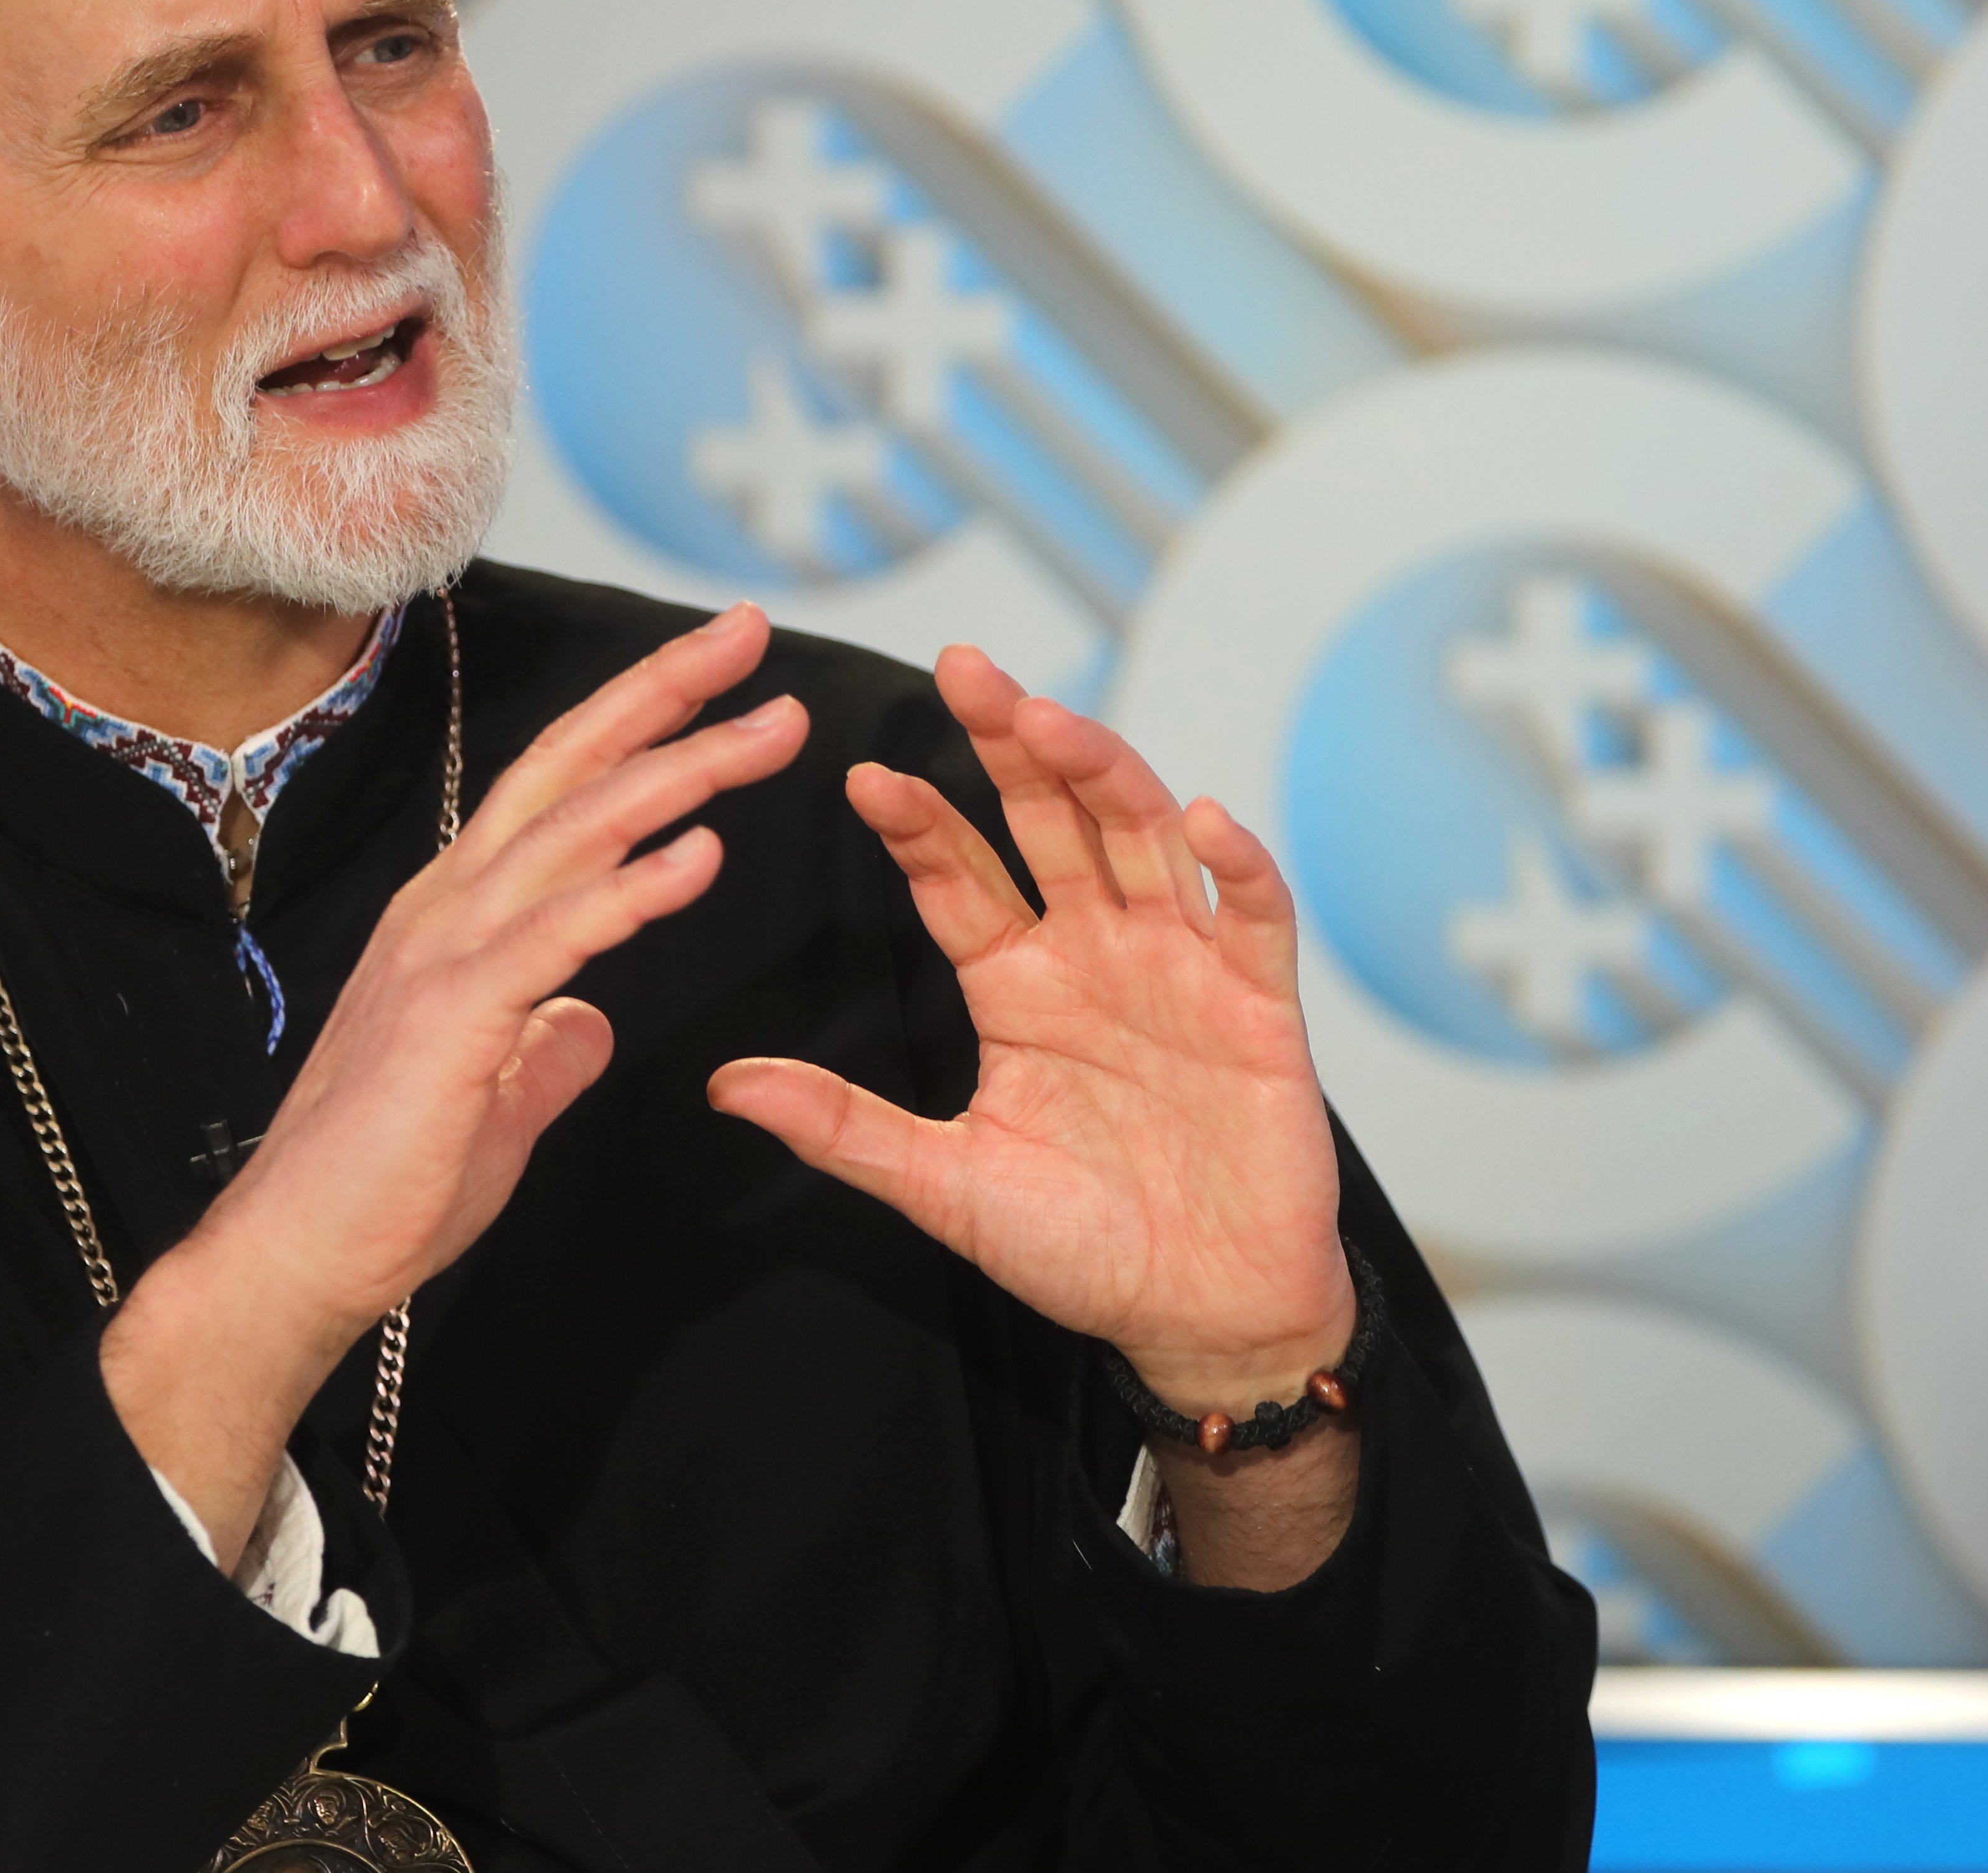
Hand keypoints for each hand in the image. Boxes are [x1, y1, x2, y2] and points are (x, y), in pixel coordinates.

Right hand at [105, 604, 802, 1548]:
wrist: (301, 1255)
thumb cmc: (392, 1182)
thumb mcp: (500, 1096)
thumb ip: (546, 1043)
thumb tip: (590, 1022)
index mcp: (460, 915)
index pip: (560, 786)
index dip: (639, 718)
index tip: (723, 671)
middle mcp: (449, 908)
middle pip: (568, 769)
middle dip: (664, 694)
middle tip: (752, 632)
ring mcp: (444, 954)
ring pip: (573, 831)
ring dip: (678, 773)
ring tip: (767, 729)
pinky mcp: (451, 1017)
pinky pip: (556, 935)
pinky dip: (631, 888)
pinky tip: (700, 856)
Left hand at [706, 646, 1352, 1422]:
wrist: (1201, 1319)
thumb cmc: (1080, 1249)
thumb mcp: (946, 1187)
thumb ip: (846, 1130)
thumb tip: (726, 1086)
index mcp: (1018, 984)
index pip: (961, 877)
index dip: (920, 822)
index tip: (864, 776)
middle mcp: (1098, 953)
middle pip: (1051, 821)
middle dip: (1010, 743)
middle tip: (963, 668)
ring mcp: (1183, 970)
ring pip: (1144, 839)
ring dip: (1102, 774)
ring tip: (1052, 722)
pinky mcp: (1261, 1007)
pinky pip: (1255, 919)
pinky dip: (1238, 868)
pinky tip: (1203, 822)